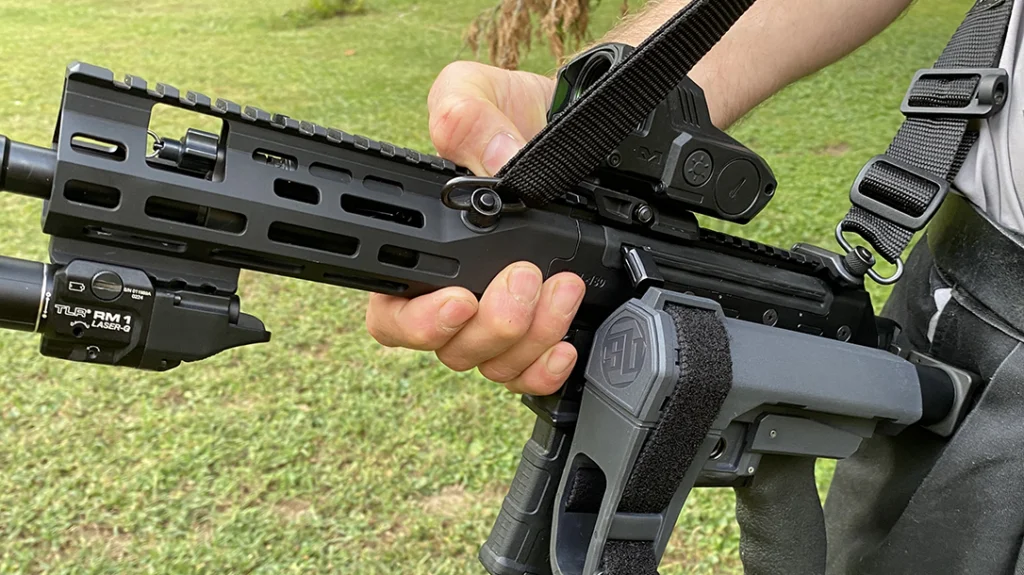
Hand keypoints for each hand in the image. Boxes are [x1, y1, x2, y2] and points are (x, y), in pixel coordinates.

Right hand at [365, 61, 585, 395]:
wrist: (567, 129)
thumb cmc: (508, 114)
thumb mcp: (474, 92)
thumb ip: (465, 115)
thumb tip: (495, 165)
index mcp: (422, 251)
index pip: (391, 314)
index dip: (417, 322)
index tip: (458, 301)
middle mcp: (454, 294)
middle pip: (452, 350)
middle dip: (493, 324)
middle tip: (525, 278)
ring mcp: (498, 318)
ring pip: (497, 365)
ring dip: (531, 337)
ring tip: (563, 286)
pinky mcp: (540, 330)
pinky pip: (531, 376)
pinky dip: (548, 368)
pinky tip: (566, 341)